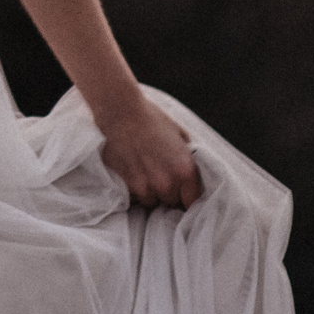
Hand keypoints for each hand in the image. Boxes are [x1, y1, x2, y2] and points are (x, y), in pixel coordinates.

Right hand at [97, 96, 200, 210]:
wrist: (120, 110)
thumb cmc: (151, 118)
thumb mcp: (180, 134)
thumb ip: (188, 157)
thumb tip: (192, 171)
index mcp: (185, 171)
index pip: (193, 202)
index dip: (188, 197)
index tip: (183, 193)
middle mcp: (167, 184)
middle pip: (172, 203)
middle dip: (169, 193)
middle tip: (161, 177)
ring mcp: (145, 186)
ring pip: (152, 202)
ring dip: (151, 192)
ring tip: (145, 174)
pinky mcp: (126, 185)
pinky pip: (135, 196)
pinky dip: (135, 188)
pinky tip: (132, 171)